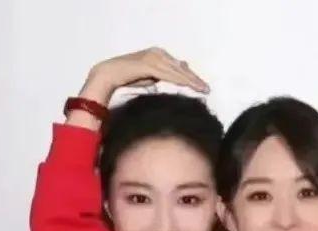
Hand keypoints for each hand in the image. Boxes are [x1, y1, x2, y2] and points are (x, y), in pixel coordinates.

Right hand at [80, 47, 209, 105]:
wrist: (109, 74)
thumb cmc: (129, 77)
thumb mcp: (151, 75)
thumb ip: (165, 73)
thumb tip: (180, 72)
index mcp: (159, 54)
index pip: (179, 67)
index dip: (191, 77)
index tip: (202, 86)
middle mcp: (158, 53)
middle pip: (180, 68)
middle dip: (194, 79)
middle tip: (207, 89)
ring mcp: (153, 57)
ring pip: (177, 71)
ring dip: (190, 81)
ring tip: (202, 89)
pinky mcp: (149, 64)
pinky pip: (168, 74)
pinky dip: (179, 80)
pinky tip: (188, 86)